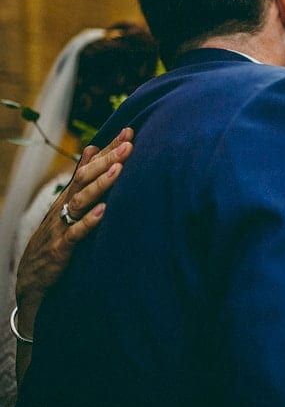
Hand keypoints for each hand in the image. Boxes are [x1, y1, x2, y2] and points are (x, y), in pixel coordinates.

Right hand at [15, 128, 133, 308]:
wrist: (32, 275)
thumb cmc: (57, 235)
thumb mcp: (68, 204)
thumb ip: (82, 178)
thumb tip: (94, 148)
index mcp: (70, 194)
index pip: (90, 166)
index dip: (109, 149)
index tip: (129, 131)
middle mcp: (65, 205)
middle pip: (85, 178)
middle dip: (108, 160)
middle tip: (129, 144)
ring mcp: (62, 225)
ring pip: (80, 201)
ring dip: (100, 184)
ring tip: (119, 169)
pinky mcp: (62, 248)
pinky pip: (75, 233)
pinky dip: (89, 222)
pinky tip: (104, 211)